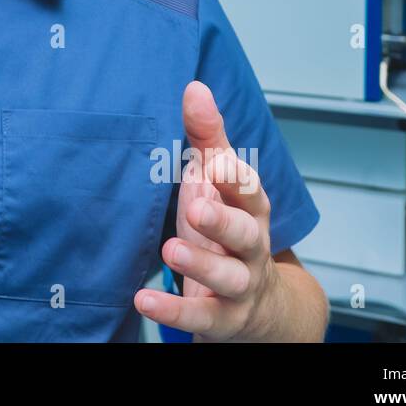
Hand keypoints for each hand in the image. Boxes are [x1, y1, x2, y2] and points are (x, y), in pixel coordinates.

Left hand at [134, 81, 282, 340]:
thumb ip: (206, 137)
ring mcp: (240, 285)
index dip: (235, 177)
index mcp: (251, 210)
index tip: (216, 162)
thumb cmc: (228, 228)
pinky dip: (174, 310)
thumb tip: (194, 87)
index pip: (250, 190)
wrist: (261, 305)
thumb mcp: (218, 182)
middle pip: (247, 233)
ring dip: (201, 263)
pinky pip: (201, 317)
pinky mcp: (223, 318)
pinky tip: (143, 300)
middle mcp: (251, 247)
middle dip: (224, 220)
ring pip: (229, 277)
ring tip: (171, 249)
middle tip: (195, 205)